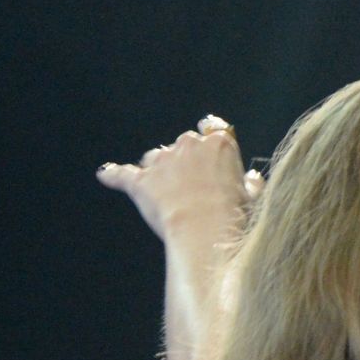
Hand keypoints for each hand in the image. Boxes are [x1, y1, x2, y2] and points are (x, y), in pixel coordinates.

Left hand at [97, 115, 259, 253]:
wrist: (208, 231)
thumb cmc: (237, 216)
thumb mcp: (254, 199)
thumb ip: (252, 185)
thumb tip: (253, 178)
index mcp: (220, 144)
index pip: (213, 129)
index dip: (211, 139)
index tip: (212, 149)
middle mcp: (189, 145)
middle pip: (183, 144)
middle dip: (186, 160)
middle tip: (195, 186)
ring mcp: (162, 162)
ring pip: (156, 158)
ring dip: (159, 170)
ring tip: (166, 194)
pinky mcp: (141, 182)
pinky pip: (122, 174)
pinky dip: (114, 175)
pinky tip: (106, 175)